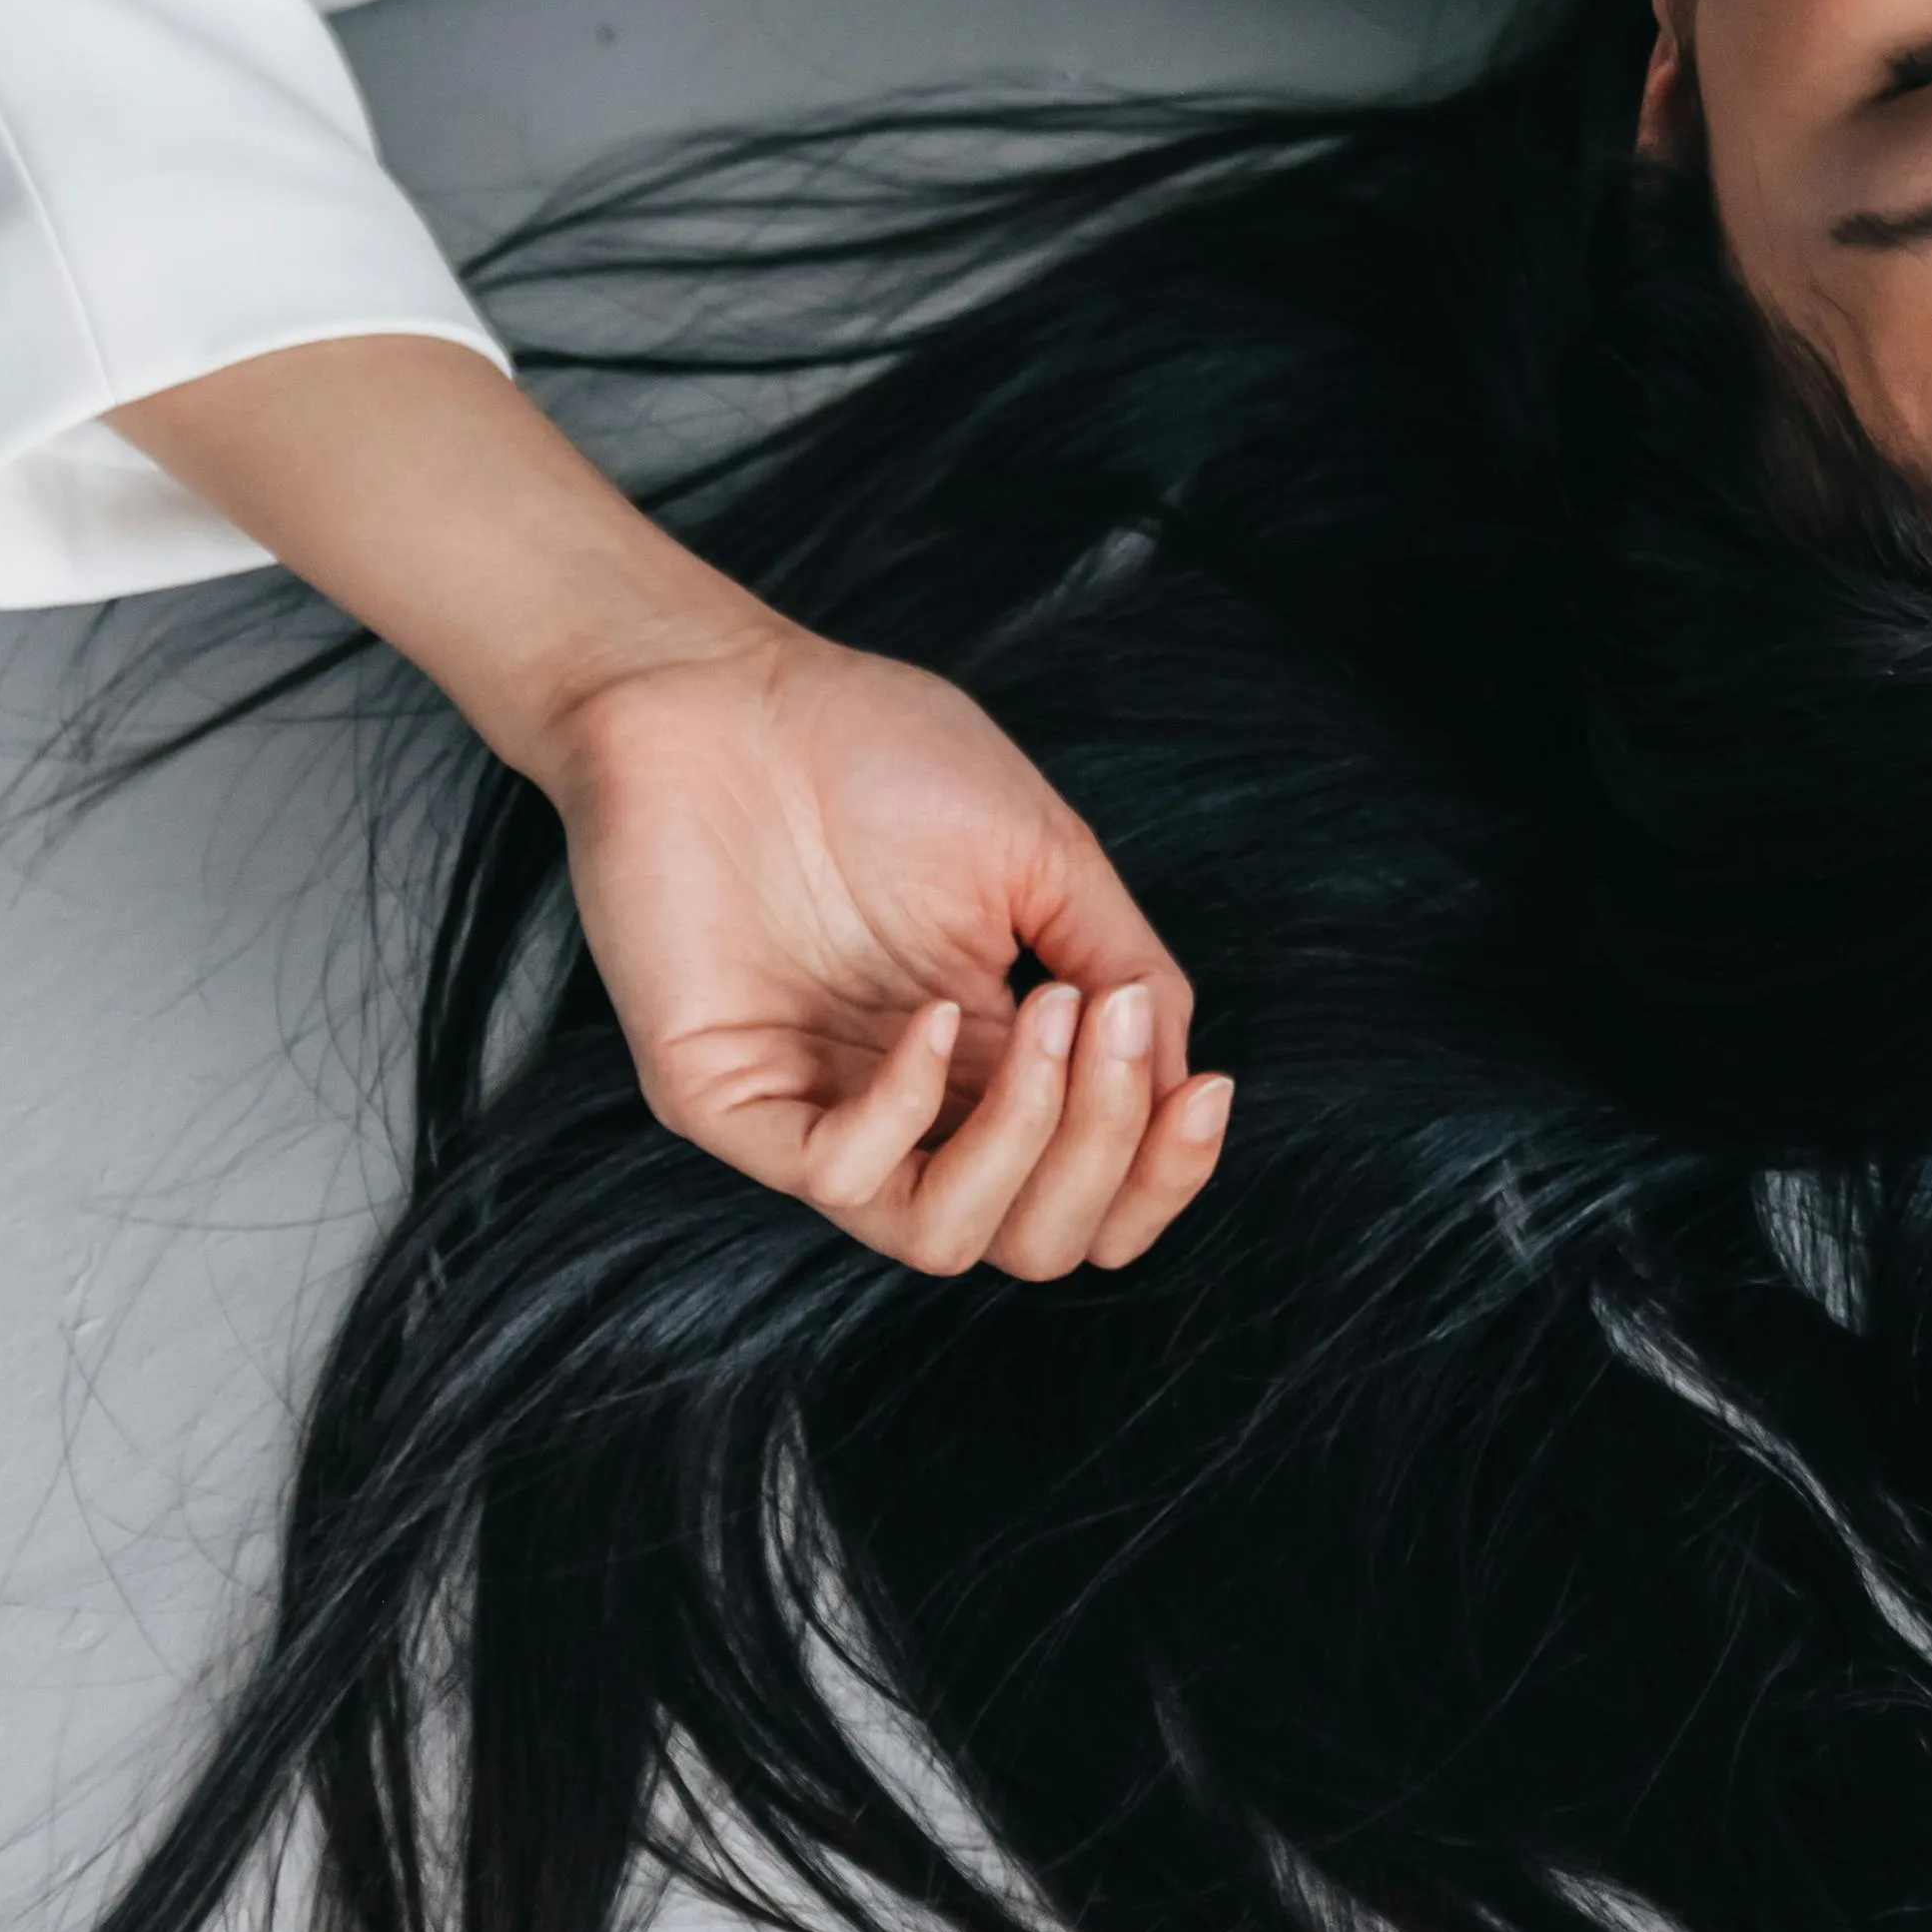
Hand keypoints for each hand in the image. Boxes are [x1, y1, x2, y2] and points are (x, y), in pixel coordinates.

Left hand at [106, 338, 1234, 1278]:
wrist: (723, 691)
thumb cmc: (874, 750)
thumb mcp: (1043, 854)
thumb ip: (1122, 962)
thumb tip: (1179, 1075)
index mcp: (991, 1054)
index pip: (1090, 1188)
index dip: (1161, 1174)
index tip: (1208, 1093)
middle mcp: (912, 1102)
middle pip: (1036, 1239)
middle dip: (1107, 1155)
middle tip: (1107, 1022)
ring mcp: (821, 1108)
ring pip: (947, 1238)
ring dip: (1029, 1143)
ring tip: (1045, 1013)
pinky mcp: (729, 1099)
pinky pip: (837, 1175)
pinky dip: (910, 1111)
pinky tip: (933, 1013)